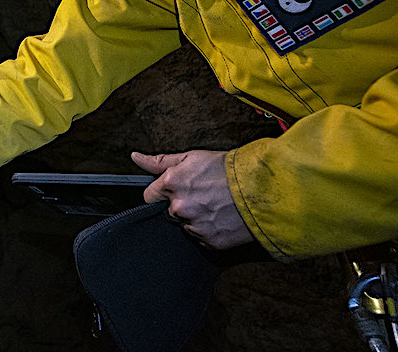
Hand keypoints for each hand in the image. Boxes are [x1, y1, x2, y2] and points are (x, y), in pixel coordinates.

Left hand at [131, 150, 253, 248]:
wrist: (261, 189)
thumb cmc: (228, 170)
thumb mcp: (192, 157)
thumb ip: (160, 161)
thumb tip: (136, 158)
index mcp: (172, 184)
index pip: (149, 196)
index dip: (161, 192)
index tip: (175, 190)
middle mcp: (180, 207)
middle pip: (168, 211)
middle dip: (180, 205)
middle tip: (202, 195)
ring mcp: (194, 226)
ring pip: (185, 225)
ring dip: (195, 218)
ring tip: (215, 205)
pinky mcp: (209, 241)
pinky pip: (201, 238)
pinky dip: (208, 229)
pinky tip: (221, 217)